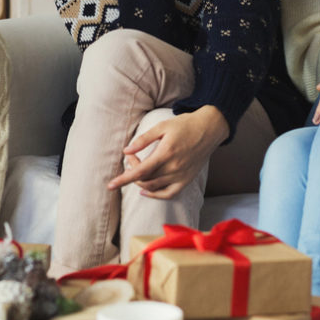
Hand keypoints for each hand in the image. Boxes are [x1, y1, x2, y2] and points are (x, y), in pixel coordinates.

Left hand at [108, 106, 230, 198]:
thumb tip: (126, 150)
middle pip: (145, 179)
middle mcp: (174, 167)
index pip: (140, 171)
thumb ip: (143, 140)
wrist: (209, 129)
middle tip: (131, 157)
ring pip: (154, 187)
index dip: (123, 179)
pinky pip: (169, 193)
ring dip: (141, 181)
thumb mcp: (162, 127)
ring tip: (138, 168)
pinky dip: (156, 195)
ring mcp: (181, 175)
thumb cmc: (185, 125)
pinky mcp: (187, 179)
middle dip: (132, 171)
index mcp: (166, 153)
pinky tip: (145, 190)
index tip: (110, 185)